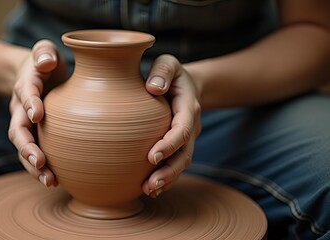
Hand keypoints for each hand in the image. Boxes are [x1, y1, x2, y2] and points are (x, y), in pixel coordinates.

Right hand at [8, 40, 67, 186]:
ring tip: (49, 181)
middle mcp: (20, 107)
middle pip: (17, 129)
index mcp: (27, 84)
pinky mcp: (32, 135)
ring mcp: (24, 124)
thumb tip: (46, 63)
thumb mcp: (44, 50)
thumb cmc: (44, 62)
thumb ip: (44, 52)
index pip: (26, 93)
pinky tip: (54, 181)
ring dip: (33, 165)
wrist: (33, 75)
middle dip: (27, 146)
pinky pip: (32, 153)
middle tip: (40, 161)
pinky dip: (40, 169)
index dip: (30, 102)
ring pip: (23, 147)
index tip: (38, 115)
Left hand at [142, 54, 201, 197]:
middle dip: (169, 171)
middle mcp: (191, 126)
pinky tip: (151, 189)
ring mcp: (187, 139)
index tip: (152, 156)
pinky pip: (175, 165)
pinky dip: (166, 178)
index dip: (169, 145)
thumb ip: (162, 70)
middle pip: (184, 154)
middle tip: (151, 184)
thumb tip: (153, 88)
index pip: (181, 130)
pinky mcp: (179, 146)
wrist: (184, 86)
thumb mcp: (169, 63)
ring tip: (149, 190)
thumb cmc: (170, 74)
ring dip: (167, 179)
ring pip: (181, 164)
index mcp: (188, 107)